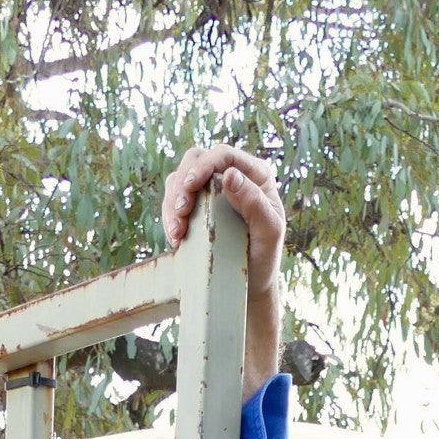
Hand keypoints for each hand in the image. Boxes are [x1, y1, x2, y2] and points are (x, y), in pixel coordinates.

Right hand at [161, 143, 284, 400]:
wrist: (250, 283)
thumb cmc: (265, 256)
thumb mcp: (269, 232)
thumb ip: (254, 202)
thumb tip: (229, 175)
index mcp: (254, 174)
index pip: (223, 155)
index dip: (203, 165)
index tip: (189, 185)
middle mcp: (230, 176)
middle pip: (195, 159)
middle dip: (183, 182)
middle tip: (181, 210)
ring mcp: (210, 191)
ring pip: (179, 179)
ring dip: (172, 202)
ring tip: (177, 232)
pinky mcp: (195, 208)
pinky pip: (173, 200)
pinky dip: (169, 216)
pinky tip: (175, 237)